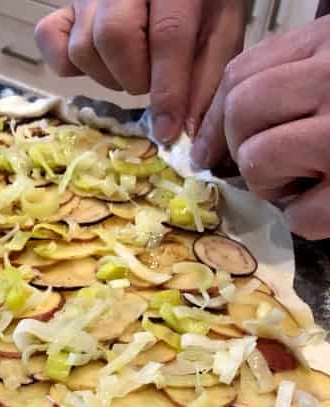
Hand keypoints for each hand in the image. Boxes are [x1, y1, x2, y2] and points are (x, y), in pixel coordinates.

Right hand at [34, 1, 246, 142]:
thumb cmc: (201, 1)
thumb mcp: (221, 26)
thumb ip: (208, 74)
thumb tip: (188, 130)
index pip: (167, 35)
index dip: (167, 89)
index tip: (168, 129)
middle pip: (114, 36)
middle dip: (134, 77)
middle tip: (150, 82)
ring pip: (83, 46)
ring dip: (108, 74)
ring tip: (131, 69)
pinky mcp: (66, 7)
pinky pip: (50, 39)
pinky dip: (66, 62)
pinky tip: (97, 65)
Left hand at [194, 18, 329, 239]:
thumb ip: (297, 72)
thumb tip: (222, 120)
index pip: (241, 75)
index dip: (212, 119)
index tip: (204, 150)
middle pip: (242, 113)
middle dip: (238, 149)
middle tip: (263, 167)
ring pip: (258, 161)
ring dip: (269, 185)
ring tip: (303, 182)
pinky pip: (298, 216)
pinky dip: (305, 219)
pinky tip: (329, 203)